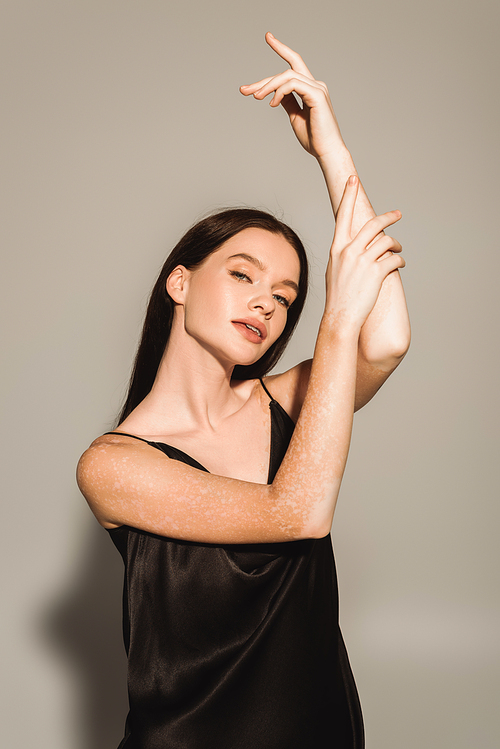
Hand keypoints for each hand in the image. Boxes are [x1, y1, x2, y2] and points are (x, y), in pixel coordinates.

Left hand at [240, 32, 344, 160]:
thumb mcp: (295, 117)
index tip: (268, 36)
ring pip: (287, 75)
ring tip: (256, 98)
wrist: (326, 151)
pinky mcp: (317, 95)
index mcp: (310, 88)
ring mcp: (317, 88)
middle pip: (287, 69)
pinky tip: (272, 103)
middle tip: (244, 90)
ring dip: (268, 86)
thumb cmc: (313, 137)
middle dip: (264, 79)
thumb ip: (287, 102)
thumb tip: (275, 94)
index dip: (281, 48)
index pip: (294, 63)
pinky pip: (293, 84)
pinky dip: (279, 91)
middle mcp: (315, 84)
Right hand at [325, 176, 404, 329]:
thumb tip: (358, 243)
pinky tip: (400, 265)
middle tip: (398, 214)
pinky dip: (400, 261)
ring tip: (398, 249)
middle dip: (389, 217)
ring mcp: (363, 261)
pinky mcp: (376, 272)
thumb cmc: (338, 295)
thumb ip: (344, 253)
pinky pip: (394, 259)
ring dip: (396, 244)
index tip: (354, 179)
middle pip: (373, 224)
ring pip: (387, 241)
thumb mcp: (334, 269)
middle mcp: (349, 250)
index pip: (343, 214)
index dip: (348, 195)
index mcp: (337, 247)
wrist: (340, 316)